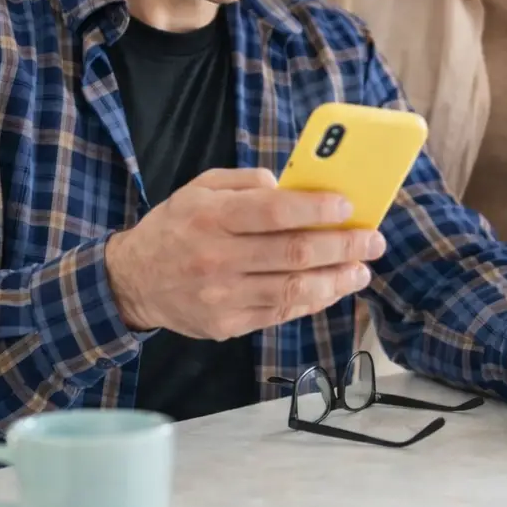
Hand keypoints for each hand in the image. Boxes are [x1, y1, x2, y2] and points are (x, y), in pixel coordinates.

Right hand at [103, 168, 384, 339]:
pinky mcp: (227, 325)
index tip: (349, 206)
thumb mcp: (199, 188)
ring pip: (294, 290)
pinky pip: (280, 313)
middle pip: (293, 253)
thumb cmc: (175, 227)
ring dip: (337, 280)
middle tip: (373, 240)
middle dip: (342, 246)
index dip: (316, 208)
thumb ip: (244, 181)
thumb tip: (289, 186)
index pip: (274, 211)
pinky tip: (332, 288)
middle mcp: (217, 258)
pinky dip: (313, 301)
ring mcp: (223, 297)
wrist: (134, 281)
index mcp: (211, 217)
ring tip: (361, 270)